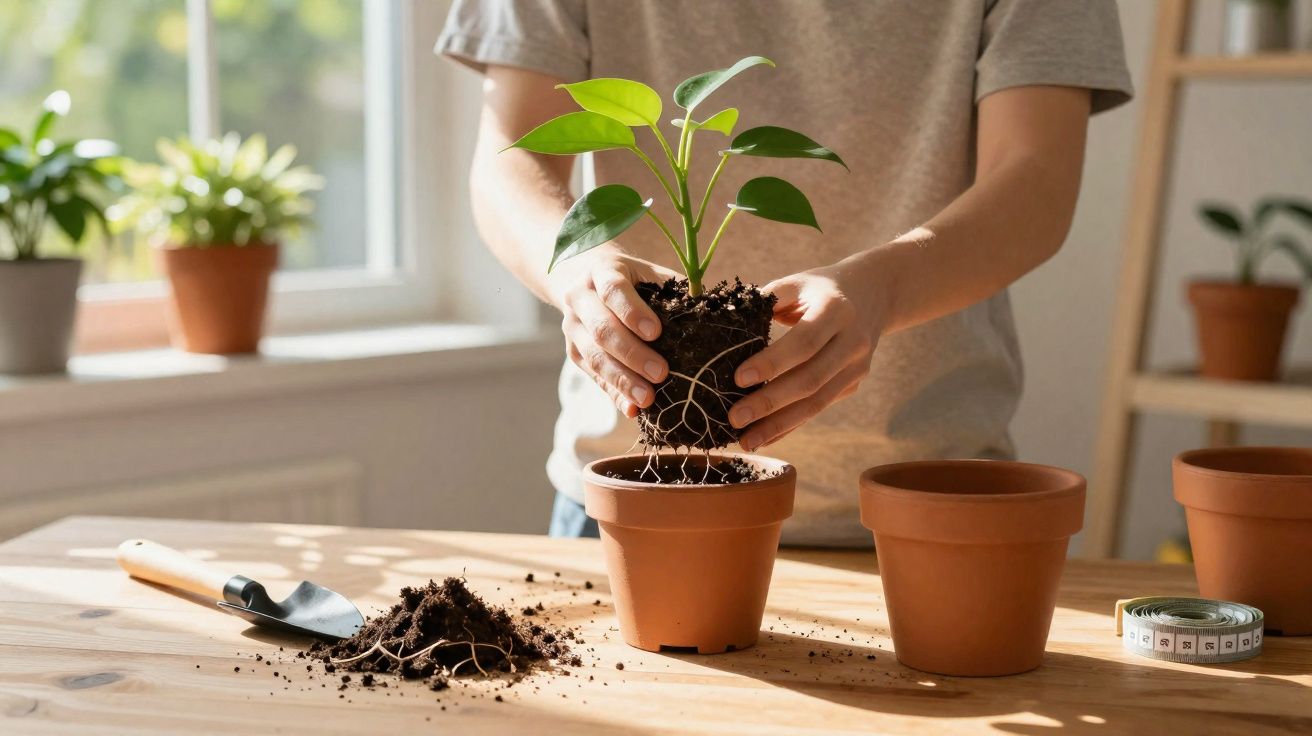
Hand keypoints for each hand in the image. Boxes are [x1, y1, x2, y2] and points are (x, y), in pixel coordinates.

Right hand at [548, 250, 679, 416]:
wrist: (585, 279)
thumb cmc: (633, 280)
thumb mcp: (651, 274)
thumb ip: (676, 291)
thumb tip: (713, 314)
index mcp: (601, 271)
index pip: (613, 290)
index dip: (633, 312)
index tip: (656, 333)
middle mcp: (580, 298)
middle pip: (602, 329)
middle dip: (632, 353)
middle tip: (661, 373)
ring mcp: (572, 327)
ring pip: (594, 357)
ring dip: (622, 380)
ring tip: (648, 398)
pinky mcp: (573, 352)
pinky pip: (593, 377)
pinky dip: (614, 393)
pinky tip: (632, 409)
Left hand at [728, 259, 887, 450]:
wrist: (872, 293)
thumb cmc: (819, 288)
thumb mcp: (796, 283)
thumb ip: (765, 301)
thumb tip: (721, 322)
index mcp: (836, 309)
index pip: (805, 341)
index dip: (772, 363)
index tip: (738, 379)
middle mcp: (853, 341)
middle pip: (811, 379)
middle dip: (770, 402)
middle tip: (734, 417)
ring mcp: (856, 367)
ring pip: (817, 402)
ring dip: (779, 425)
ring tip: (746, 440)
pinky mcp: (852, 384)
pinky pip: (818, 408)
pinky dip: (790, 425)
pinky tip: (764, 437)